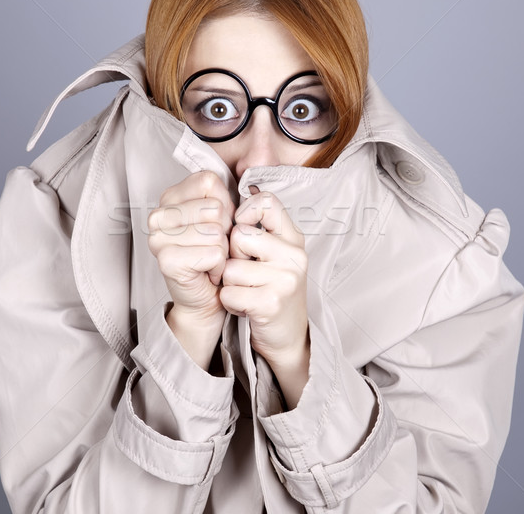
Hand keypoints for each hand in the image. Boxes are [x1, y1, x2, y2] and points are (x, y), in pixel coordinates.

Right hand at [147, 171, 234, 368]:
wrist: (209, 296)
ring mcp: (158, 238)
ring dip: (223, 251)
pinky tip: (209, 272)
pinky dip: (220, 266)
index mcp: (170, 197)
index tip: (217, 224)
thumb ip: (225, 195)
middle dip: (225, 230)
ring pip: (215, 231)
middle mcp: (158, 214)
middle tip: (214, 247)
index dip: (224, 204)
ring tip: (212, 260)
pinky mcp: (166, 260)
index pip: (209, 181)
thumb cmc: (216, 254)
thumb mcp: (224, 217)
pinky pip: (213, 253)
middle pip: (214, 207)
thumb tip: (244, 171)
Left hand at [220, 190, 309, 407]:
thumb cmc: (274, 289)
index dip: (245, 212)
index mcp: (293, 237)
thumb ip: (262, 226)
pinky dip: (230, 302)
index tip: (240, 229)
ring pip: (230, 267)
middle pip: (239, 236)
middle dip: (232, 255)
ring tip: (246, 291)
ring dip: (229, 283)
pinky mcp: (271, 303)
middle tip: (245, 272)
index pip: (267, 201)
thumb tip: (244, 187)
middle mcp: (294, 254)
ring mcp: (285, 279)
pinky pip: (229, 293)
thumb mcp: (276, 253)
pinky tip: (244, 307)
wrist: (288, 336)